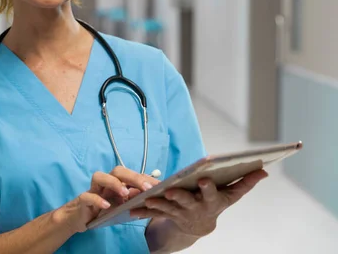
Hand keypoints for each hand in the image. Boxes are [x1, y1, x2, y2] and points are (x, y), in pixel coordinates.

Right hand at [54, 166, 160, 233]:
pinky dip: (98, 200)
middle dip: (133, 177)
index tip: (160, 185)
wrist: (80, 217)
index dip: (145, 178)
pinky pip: (88, 196)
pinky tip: (107, 206)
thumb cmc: (103, 210)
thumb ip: (133, 200)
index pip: (132, 175)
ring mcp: (93, 189)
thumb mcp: (121, 206)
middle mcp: (105, 182)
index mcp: (116, 182)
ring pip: (100, 177)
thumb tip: (152, 197)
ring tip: (125, 193)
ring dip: (114, 183)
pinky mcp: (83, 200)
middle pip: (117, 171)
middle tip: (147, 187)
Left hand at [132, 169, 268, 236]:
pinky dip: (142, 209)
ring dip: (156, 204)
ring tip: (147, 198)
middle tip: (170, 192)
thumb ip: (245, 182)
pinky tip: (131, 207)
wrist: (198, 226)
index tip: (203, 179)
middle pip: (186, 201)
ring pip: (167, 208)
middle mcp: (196, 207)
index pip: (211, 193)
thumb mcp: (231, 195)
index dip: (207, 188)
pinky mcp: (166, 214)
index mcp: (211, 200)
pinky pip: (153, 212)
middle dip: (179, 197)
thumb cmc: (216, 203)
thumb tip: (263, 169)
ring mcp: (180, 212)